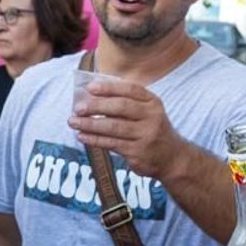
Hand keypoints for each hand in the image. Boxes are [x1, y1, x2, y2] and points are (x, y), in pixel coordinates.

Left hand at [67, 80, 186, 179]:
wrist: (172, 158)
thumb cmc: (151, 130)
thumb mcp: (146, 112)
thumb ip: (125, 103)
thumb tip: (90, 96)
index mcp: (152, 102)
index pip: (131, 90)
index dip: (109, 88)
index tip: (90, 87)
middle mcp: (151, 117)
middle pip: (121, 107)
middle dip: (97, 106)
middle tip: (78, 107)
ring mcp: (145, 135)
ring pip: (114, 127)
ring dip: (90, 124)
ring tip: (73, 121)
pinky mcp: (137, 152)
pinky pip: (111, 144)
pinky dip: (94, 139)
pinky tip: (82, 136)